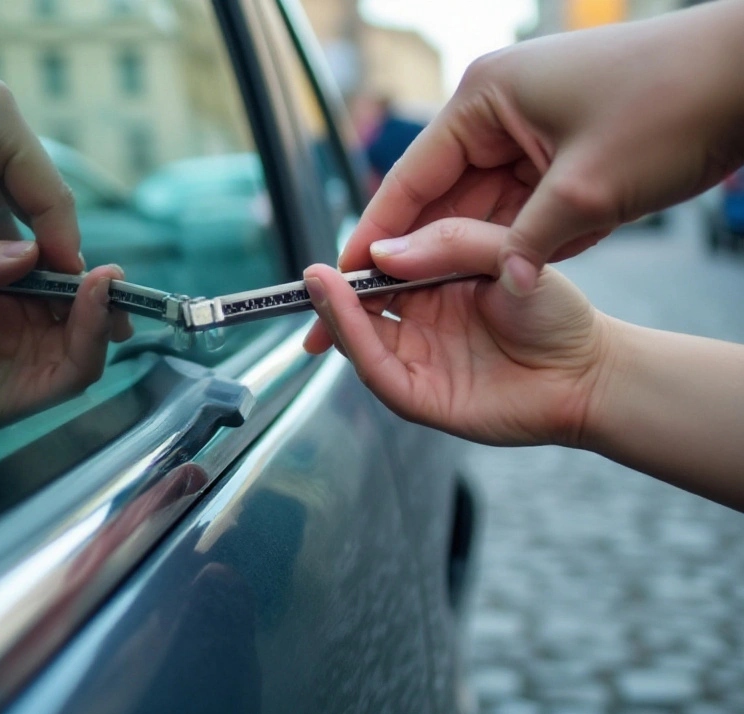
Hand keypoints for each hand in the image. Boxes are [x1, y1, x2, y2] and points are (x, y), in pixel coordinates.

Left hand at [0, 76, 82, 283]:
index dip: (63, 247)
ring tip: (36, 295)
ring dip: (20, 243)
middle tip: (62, 303)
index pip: (48, 190)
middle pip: (38, 192)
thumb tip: (19, 293)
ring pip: (16, 197)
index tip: (75, 297)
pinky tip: (2, 274)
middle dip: (45, 247)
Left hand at [0, 241, 129, 423]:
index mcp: (37, 285)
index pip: (67, 264)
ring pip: (99, 327)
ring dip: (105, 308)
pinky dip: (94, 339)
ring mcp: (63, 347)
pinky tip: (96, 319)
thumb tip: (30, 251)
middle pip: (95, 296)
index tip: (72, 245)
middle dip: (106, 283)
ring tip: (103, 285)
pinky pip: (85, 364)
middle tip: (109, 271)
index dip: (73, 252)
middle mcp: (57, 313)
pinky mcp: (61, 382)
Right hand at [306, 218, 612, 446]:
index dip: (354, 258)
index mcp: (433, 283)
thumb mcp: (505, 257)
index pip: (379, 268)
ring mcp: (416, 359)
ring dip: (335, 312)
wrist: (590, 372)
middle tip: (311, 272)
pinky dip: (356, 341)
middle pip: (359, 304)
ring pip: (360, 337)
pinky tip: (345, 315)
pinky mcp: (419, 396)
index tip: (336, 245)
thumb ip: (451, 244)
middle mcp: (417, 321)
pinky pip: (377, 368)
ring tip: (320, 284)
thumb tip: (383, 253)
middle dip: (331, 290)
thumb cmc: (554, 313)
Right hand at [339, 2, 743, 293]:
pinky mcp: (560, 153)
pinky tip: (492, 279)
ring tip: (431, 306)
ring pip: (480, 206)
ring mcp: (529, 132)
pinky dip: (512, 241)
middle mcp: (496, 112)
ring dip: (468, 251)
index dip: (378, 232)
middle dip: (419, 251)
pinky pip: (519, 206)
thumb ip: (519, 245)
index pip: (412, 178)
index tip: (347, 276)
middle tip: (384, 305)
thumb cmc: (671, 108)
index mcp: (484, 100)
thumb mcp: (586, 193)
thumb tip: (480, 288)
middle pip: (440, 196)